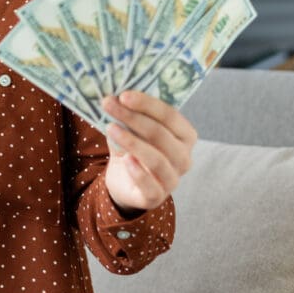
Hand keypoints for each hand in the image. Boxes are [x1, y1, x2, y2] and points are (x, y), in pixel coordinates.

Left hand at [101, 90, 197, 214]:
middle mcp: (184, 158)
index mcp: (184, 135)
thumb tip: (113, 95)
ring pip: (156, 159)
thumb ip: (129, 113)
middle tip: (109, 105)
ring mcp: (173, 179)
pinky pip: (150, 186)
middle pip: (161, 135)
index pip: (170, 115)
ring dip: (132, 141)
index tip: (123, 95)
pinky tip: (125, 160)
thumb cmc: (133, 147)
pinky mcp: (157, 197)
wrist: (124, 181)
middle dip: (133, 118)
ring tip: (111, 128)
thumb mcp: (132, 128)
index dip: (147, 104)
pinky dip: (138, 172)